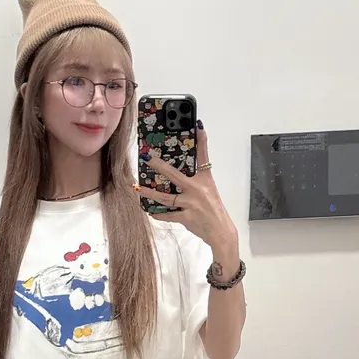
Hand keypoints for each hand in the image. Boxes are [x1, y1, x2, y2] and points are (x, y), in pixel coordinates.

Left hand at [136, 124, 239, 261]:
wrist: (221, 232)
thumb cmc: (214, 209)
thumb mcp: (209, 189)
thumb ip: (197, 178)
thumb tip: (179, 172)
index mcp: (205, 180)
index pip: (204, 157)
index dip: (201, 141)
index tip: (198, 126)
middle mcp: (197, 190)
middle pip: (175, 175)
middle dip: (159, 166)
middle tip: (147, 158)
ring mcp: (191, 204)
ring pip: (166, 198)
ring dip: (150, 193)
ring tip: (137, 188)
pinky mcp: (186, 218)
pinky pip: (168, 215)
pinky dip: (158, 214)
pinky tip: (149, 210)